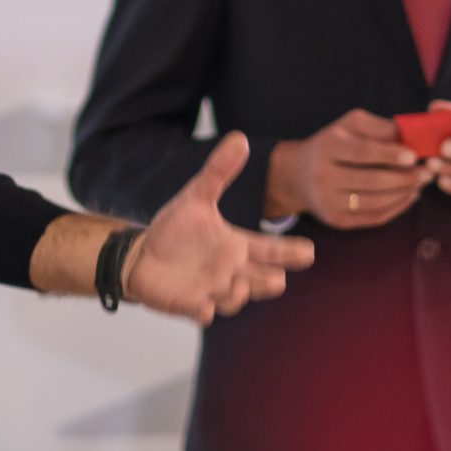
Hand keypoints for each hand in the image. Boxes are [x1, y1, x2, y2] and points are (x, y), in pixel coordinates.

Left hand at [129, 133, 316, 323]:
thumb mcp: (197, 196)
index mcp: (238, 247)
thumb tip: (240, 139)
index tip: (308, 252)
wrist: (141, 256)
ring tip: (236, 283)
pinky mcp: (191, 304)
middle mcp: (232, 272)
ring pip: (236, 299)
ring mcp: (213, 291)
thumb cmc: (176, 230)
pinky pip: (203, 312)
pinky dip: (204, 311)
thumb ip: (219, 171)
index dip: (291, 252)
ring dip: (238, 293)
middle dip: (270, 281)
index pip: (273, 250)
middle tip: (277, 278)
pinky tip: (203, 308)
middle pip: (263, 280)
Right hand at [264, 111, 432, 229]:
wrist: (298, 175)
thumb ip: (380, 127)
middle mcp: (323, 176)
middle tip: (427, 172)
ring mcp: (329, 202)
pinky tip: (409, 196)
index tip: (413, 156)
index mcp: (327, 147)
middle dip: (404, 178)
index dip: (389, 155)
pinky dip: (397, 208)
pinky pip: (374, 217)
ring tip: (421, 183)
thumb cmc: (333, 144)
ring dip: (404, 194)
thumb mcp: (350, 125)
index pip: (361, 153)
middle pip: (371, 181)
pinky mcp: (337, 221)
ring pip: (376, 202)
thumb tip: (412, 136)